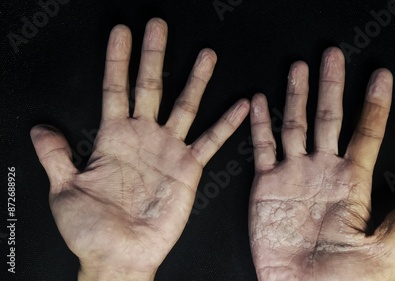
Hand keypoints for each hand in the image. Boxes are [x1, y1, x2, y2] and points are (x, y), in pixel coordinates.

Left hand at [31, 18, 248, 280]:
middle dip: (155, 56)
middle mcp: (143, 138)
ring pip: (184, 106)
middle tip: (158, 27)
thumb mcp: (64, 189)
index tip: (121, 32)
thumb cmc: (91, 230)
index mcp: (113, 138)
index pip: (116, 88)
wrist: (119, 256)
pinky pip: (210, 141)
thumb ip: (56, 155)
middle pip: (150, 87)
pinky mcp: (188, 168)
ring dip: (195, 80)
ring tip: (206, 55)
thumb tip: (41, 128)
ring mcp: (167, 151)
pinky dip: (226, 124)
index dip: (118, 60)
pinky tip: (240, 106)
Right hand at [248, 47, 394, 280]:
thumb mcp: (380, 255)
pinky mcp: (266, 186)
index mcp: (352, 184)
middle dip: (331, 86)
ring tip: (298, 68)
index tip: (381, 76)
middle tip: (333, 55)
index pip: (367, 134)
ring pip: (295, 125)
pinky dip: (259, 125)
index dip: (375, 104)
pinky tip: (258, 102)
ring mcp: (293, 175)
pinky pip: (263, 148)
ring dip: (296, 96)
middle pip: (329, 119)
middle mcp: (322, 171)